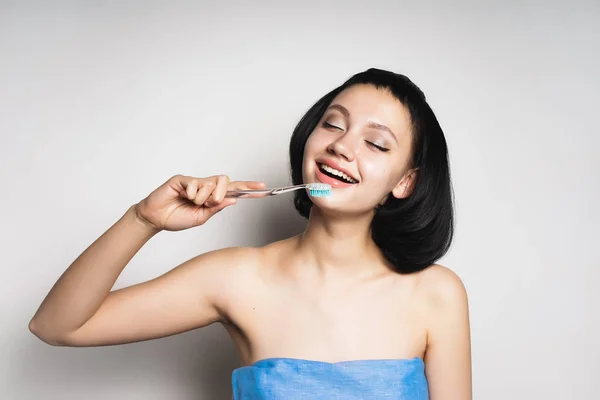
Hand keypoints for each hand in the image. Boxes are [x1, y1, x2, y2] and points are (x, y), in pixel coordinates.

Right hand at [134, 175, 265, 230]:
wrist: (156, 219)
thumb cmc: (177, 218)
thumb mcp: (201, 217)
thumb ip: (216, 208)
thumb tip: (233, 200)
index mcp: (212, 196)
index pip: (234, 190)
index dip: (248, 188)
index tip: (264, 188)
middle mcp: (205, 186)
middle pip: (225, 181)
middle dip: (222, 194)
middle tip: (210, 203)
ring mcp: (194, 181)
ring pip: (211, 183)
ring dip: (203, 197)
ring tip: (191, 202)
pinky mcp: (182, 179)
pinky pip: (195, 183)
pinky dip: (191, 194)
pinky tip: (183, 197)